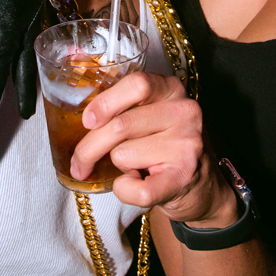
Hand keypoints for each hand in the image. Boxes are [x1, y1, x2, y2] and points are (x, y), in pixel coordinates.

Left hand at [74, 71, 237, 224]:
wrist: (200, 185)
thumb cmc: (162, 145)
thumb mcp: (149, 113)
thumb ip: (122, 104)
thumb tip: (75, 97)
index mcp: (171, 89)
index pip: (137, 84)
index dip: (106, 102)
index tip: (87, 120)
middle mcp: (184, 111)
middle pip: (120, 125)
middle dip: (90, 148)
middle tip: (79, 163)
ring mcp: (187, 144)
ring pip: (123, 155)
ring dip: (117, 167)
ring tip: (134, 166)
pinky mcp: (184, 176)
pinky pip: (135, 188)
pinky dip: (124, 191)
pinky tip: (134, 184)